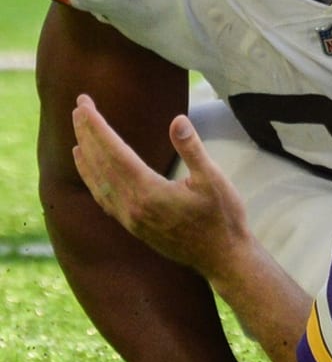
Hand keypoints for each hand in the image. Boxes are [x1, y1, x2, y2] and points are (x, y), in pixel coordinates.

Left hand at [71, 93, 248, 281]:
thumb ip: (192, 149)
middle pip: (101, 164)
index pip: (114, 151)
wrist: (222, 258)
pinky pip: (103, 198)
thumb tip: (177, 120)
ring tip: (78, 134)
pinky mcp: (133, 226)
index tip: (85, 104)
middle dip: (87, 133)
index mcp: (148, 192)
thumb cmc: (222, 217)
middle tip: (78, 107)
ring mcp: (130, 218)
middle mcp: (132, 206)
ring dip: (86, 155)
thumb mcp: (213, 179)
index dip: (98, 126)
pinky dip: (92, 179)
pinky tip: (90, 170)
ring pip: (98, 182)